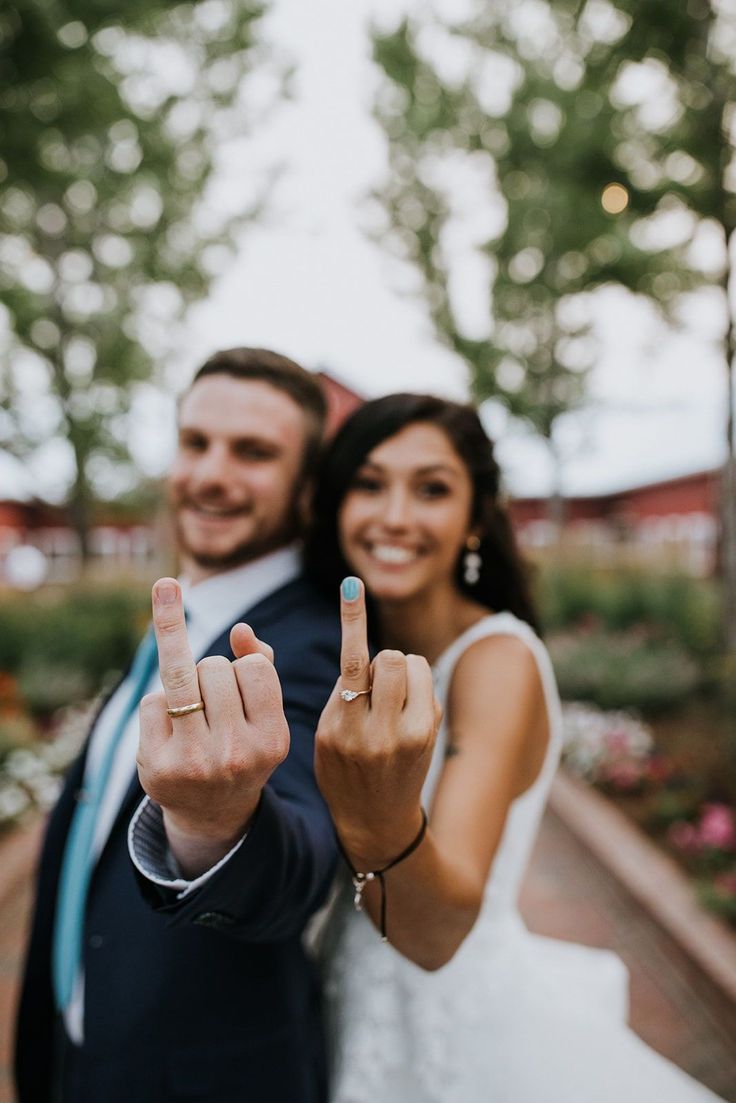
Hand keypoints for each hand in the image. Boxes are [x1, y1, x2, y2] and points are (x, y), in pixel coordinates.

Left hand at [136, 578, 287, 875]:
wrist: (211, 812)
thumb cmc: (240, 745)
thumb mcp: (263, 713)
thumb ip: (261, 662)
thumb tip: (240, 629)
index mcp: (272, 740)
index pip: (254, 666)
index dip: (244, 667)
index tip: (243, 687)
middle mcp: (236, 754)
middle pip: (215, 667)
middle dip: (211, 673)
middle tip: (213, 705)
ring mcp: (194, 761)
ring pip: (181, 674)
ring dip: (185, 679)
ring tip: (192, 707)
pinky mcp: (157, 765)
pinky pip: (152, 700)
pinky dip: (158, 704)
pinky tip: (170, 732)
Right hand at [315, 578, 440, 868]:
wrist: (377, 820)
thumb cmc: (342, 769)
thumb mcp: (324, 736)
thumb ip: (338, 693)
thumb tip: (358, 644)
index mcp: (341, 729)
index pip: (350, 664)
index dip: (352, 620)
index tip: (352, 585)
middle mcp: (377, 731)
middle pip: (388, 657)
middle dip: (380, 660)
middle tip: (372, 685)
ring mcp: (409, 734)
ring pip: (410, 663)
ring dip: (399, 669)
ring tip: (389, 698)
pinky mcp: (430, 732)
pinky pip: (424, 680)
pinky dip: (413, 684)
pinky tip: (404, 712)